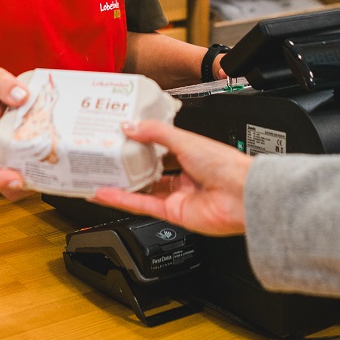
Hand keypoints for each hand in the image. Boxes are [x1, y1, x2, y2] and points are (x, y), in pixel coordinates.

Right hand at [91, 120, 250, 235]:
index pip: (160, 146)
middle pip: (150, 170)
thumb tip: (130, 126)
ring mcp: (178, 195)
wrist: (241, 195)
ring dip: (121, 184)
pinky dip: (122, 200)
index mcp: (191, 153)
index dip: (140, 143)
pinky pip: (142, 206)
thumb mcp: (186, 139)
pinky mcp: (172, 213)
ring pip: (143, 189)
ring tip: (98, 176)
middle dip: (128, 165)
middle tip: (105, 157)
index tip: (119, 136)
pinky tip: (104, 194)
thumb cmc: (226, 165)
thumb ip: (156, 133)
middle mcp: (184, 174)